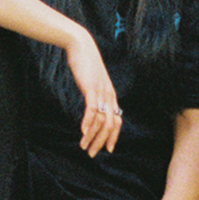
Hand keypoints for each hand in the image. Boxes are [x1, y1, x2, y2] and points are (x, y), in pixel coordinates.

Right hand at [63, 29, 122, 157]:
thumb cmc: (86, 64)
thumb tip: (93, 106)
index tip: (107, 149)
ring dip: (92, 136)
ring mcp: (101, 92)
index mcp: (111, 96)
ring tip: (83, 146)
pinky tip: (83, 132)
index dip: (113, 137)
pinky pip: (92, 109)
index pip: (117, 121)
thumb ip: (95, 94)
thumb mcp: (93, 82)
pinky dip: (88, 123)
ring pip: (101, 120)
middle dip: (102, 142)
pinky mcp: (91, 88)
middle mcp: (109, 96)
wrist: (81, 46)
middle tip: (92, 153)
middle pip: (110, 125)